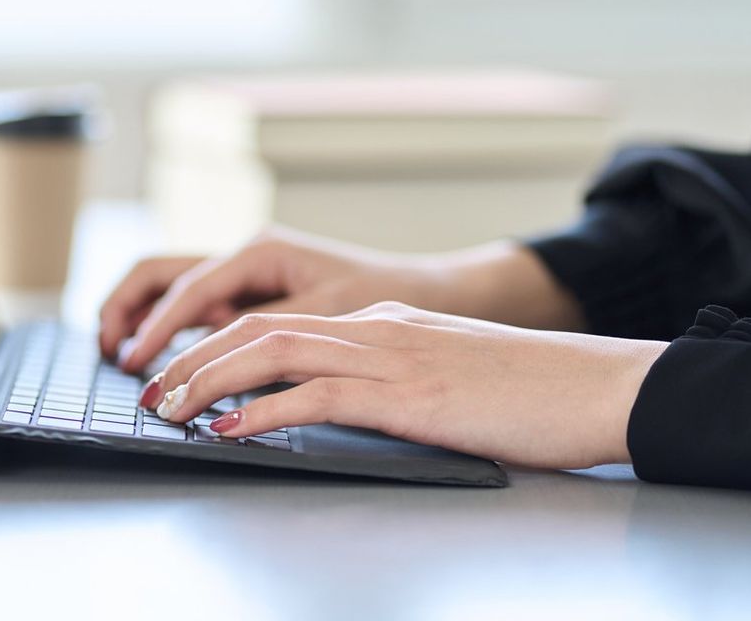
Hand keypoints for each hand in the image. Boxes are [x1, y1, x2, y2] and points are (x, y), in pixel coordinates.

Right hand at [99, 227, 449, 371]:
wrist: (425, 292)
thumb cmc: (384, 296)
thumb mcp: (325, 317)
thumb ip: (268, 334)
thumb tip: (216, 359)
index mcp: (259, 251)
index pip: (187, 288)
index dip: (155, 328)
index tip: (133, 363)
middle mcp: (244, 257)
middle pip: (160, 273)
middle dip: (126, 308)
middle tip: (108, 352)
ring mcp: (245, 276)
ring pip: (171, 288)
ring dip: (140, 317)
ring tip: (121, 357)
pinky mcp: (252, 297)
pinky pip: (196, 309)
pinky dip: (171, 330)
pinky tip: (161, 359)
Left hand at [139, 302, 666, 469]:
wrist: (597, 385)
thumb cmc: (531, 390)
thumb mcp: (447, 376)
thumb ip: (393, 381)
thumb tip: (344, 404)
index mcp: (383, 324)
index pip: (283, 322)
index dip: (223, 346)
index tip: (185, 374)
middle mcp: (376, 329)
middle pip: (261, 328)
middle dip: (196, 357)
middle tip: (154, 389)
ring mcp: (389, 356)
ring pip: (274, 352)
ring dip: (209, 379)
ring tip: (168, 406)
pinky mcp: (405, 393)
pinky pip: (315, 396)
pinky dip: (260, 411)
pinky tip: (228, 429)